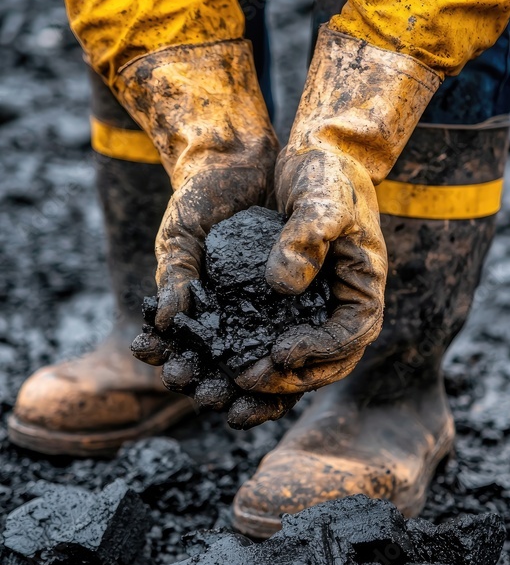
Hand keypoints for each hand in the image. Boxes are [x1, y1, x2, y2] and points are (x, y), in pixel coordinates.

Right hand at [117, 40, 278, 380]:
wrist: (239, 164)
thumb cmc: (199, 202)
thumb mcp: (180, 238)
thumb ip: (173, 277)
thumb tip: (163, 323)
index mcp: (189, 316)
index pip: (177, 356)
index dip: (175, 370)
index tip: (176, 374)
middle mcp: (222, 322)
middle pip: (215, 371)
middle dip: (210, 388)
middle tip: (209, 395)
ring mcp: (255, 316)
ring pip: (252, 366)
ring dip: (246, 390)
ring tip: (242, 401)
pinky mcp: (289, 306)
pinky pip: (289, 341)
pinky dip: (285, 363)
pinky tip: (284, 373)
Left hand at [235, 25, 440, 395]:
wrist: (314, 160)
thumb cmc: (327, 175)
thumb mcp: (322, 199)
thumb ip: (307, 238)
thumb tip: (282, 285)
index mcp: (363, 289)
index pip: (350, 336)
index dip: (318, 351)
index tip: (281, 352)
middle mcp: (340, 309)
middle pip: (325, 364)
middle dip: (288, 380)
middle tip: (246, 380)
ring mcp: (314, 312)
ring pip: (299, 364)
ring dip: (268, 385)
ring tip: (231, 392)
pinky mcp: (287, 309)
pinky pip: (272, 344)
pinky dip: (251, 361)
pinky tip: (219, 368)